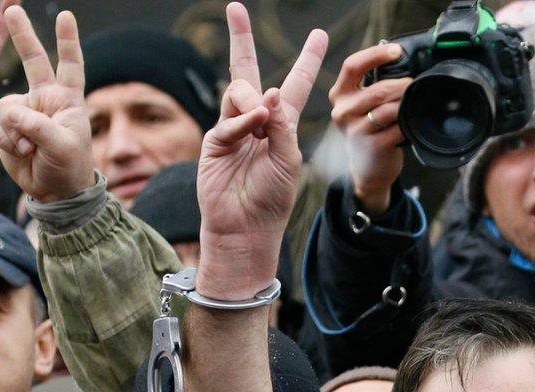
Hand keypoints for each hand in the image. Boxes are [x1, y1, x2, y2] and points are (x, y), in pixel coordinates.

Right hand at [0, 7, 93, 202]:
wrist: (54, 191)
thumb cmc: (69, 167)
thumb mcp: (61, 146)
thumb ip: (37, 126)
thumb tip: (10, 113)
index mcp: (68, 100)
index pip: (70, 66)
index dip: (67, 41)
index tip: (65, 16)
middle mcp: (45, 100)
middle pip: (33, 62)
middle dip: (23, 36)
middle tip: (12, 10)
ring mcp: (24, 112)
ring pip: (6, 105)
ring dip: (15, 131)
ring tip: (32, 148)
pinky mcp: (6, 127)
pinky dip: (6, 140)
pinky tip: (22, 152)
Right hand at [195, 2, 327, 299]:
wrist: (246, 227)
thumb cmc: (273, 198)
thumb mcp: (290, 160)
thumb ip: (284, 125)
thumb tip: (271, 93)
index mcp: (282, 125)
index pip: (295, 86)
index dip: (307, 61)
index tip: (319, 35)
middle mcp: (257, 121)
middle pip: (249, 72)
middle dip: (241, 39)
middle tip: (235, 7)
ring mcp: (233, 129)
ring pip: (240, 93)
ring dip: (253, 99)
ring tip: (263, 118)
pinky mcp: (215, 141)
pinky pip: (229, 120)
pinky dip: (243, 121)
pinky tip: (255, 124)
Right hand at [329, 44, 409, 215]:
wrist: (368, 168)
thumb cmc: (370, 129)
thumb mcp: (362, 104)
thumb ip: (373, 84)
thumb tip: (402, 61)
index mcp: (340, 94)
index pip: (352, 65)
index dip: (376, 54)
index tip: (396, 51)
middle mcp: (342, 112)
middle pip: (377, 89)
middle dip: (402, 85)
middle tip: (414, 84)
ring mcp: (355, 131)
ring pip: (388, 109)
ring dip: (406, 104)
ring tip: (413, 102)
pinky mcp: (370, 147)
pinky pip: (396, 129)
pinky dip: (407, 123)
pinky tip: (410, 122)